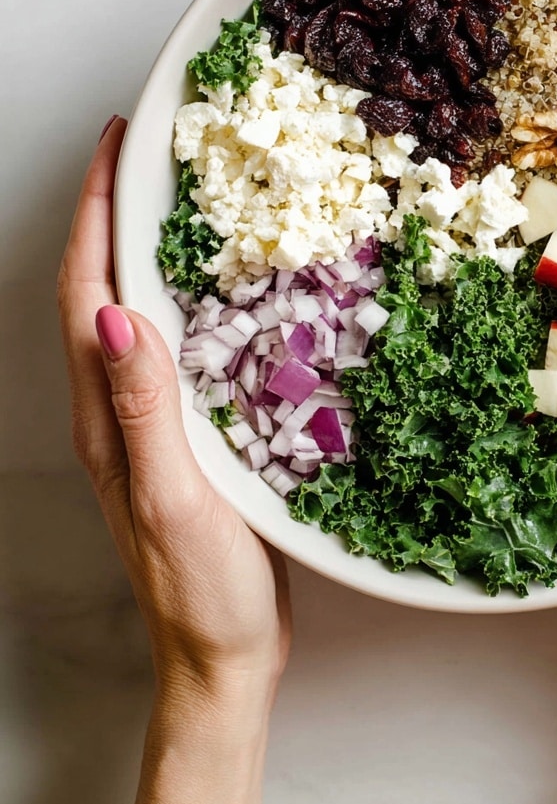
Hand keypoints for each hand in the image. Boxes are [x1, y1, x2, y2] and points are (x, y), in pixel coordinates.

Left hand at [58, 117, 291, 803]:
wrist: (222, 656)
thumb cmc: (201, 592)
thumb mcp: (174, 500)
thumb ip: (145, 410)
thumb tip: (118, 317)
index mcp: (105, 417)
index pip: (87, 295)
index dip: (94, 215)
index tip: (115, 147)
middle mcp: (117, 411)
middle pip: (101, 291)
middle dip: (112, 213)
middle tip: (146, 151)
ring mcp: (149, 423)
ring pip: (136, 314)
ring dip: (145, 249)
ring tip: (179, 197)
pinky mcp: (185, 436)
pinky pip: (175, 347)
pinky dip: (186, 299)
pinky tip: (221, 288)